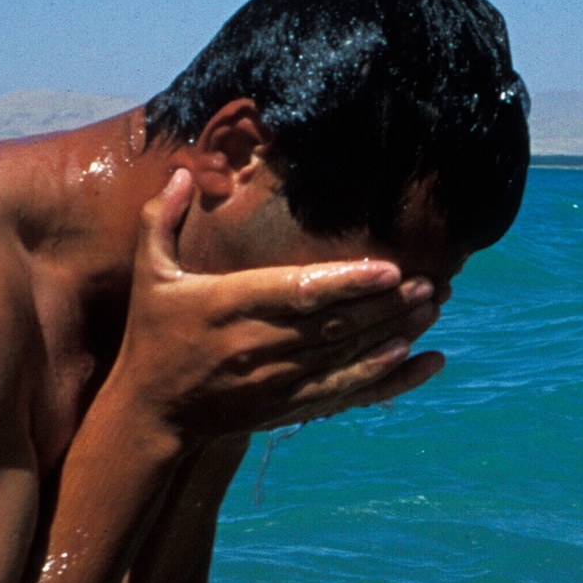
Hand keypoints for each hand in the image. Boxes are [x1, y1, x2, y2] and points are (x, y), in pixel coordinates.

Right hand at [111, 170, 445, 438]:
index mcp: (227, 305)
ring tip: (432, 309)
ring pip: (345, 358)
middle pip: (334, 326)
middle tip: (430, 283)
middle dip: (386, 306)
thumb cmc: (153, 334)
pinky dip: (384, 380)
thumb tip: (181, 170)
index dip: (347, 283)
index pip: (297, 292)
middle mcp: (256, 345)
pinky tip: (418, 361)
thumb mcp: (150, 274)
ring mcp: (274, 381)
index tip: (389, 269)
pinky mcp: (285, 408)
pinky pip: (343, 394)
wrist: (150, 411)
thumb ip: (162, 219)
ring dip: (393, 334)